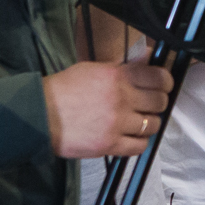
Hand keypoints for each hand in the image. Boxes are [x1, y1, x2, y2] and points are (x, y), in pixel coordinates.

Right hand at [43, 61, 171, 157]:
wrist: (40, 115)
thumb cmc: (64, 89)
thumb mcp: (92, 69)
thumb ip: (122, 66)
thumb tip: (148, 58)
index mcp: (117, 76)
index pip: (158, 77)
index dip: (165, 82)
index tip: (164, 86)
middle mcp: (121, 98)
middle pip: (159, 102)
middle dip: (157, 103)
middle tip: (149, 105)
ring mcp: (117, 123)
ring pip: (152, 125)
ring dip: (148, 123)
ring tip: (138, 122)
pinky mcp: (110, 145)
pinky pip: (140, 146)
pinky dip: (139, 142)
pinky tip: (131, 137)